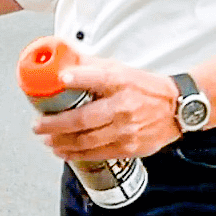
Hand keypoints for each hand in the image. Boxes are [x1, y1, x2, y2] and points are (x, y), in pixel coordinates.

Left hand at [34, 56, 180, 161]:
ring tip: (46, 140)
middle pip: (83, 118)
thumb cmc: (145, 88)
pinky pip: (98, 153)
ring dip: (62, 142)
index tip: (61, 77)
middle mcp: (124, 106)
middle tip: (38, 125)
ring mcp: (127, 129)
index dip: (79, 77)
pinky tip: (63, 152)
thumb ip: (92, 67)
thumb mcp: (121, 70)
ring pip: (87, 140)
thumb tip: (63, 62)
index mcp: (122, 82)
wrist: (177, 109)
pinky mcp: (129, 147)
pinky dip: (77, 154)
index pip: (99, 77)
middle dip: (55, 124)